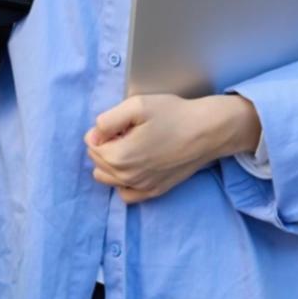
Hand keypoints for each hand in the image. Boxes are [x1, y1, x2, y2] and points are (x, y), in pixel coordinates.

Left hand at [84, 94, 259, 204]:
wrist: (206, 131)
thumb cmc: (173, 115)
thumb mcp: (136, 105)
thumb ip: (106, 120)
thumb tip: (93, 135)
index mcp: (119, 157)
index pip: (91, 145)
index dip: (103, 130)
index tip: (122, 123)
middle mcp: (127, 177)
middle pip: (98, 162)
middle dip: (106, 145)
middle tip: (128, 131)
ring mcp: (141, 187)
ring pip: (108, 178)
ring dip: (112, 162)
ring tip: (132, 146)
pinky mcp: (155, 191)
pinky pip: (126, 194)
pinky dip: (123, 182)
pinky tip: (134, 166)